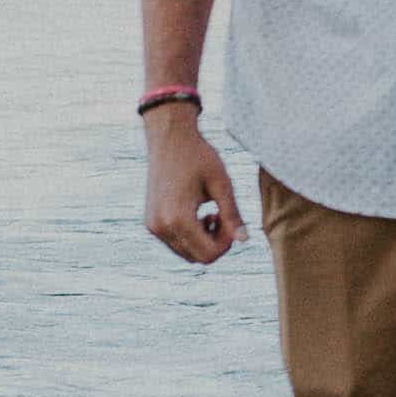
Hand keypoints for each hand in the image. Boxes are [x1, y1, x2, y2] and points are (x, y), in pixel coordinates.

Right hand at [141, 108, 241, 265]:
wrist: (169, 138)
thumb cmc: (199, 156)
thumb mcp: (222, 183)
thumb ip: (232, 214)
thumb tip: (244, 240)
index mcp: (177, 218)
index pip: (208, 254)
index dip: (227, 243)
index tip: (231, 220)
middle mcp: (160, 227)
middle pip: (197, 257)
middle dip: (216, 243)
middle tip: (223, 216)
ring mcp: (152, 226)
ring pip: (186, 253)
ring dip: (204, 241)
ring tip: (212, 213)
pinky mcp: (151, 222)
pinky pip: (176, 243)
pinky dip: (191, 236)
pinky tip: (199, 214)